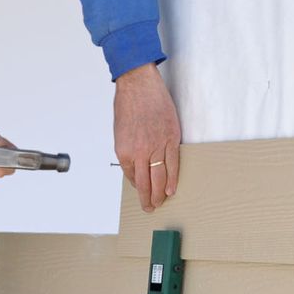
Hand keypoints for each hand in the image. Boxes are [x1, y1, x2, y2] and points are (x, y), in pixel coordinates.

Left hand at [114, 63, 181, 210]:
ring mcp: (157, 145)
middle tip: (150, 208)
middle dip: (147, 198)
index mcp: (124, 151)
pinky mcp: (171, 138)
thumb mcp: (120, 132)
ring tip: (160, 203)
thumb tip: (135, 166)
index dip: (137, 187)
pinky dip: (172, 178)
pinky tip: (171, 189)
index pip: (131, 176)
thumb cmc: (127, 105)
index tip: (141, 193)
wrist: (138, 85)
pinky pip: (173, 163)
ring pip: (160, 177)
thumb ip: (128, 151)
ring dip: (160, 193)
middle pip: (146, 183)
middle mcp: (140, 151)